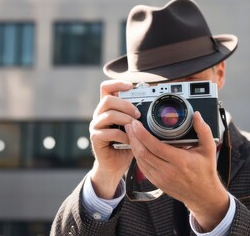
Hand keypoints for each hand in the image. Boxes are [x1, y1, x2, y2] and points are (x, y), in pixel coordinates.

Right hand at [89, 80, 140, 198]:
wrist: (115, 165)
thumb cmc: (126, 144)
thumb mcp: (134, 127)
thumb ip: (138, 116)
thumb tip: (153, 103)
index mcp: (108, 108)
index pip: (106, 88)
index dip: (117, 83)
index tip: (131, 86)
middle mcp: (99, 115)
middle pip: (107, 99)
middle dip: (125, 105)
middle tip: (138, 114)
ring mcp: (96, 126)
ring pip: (108, 114)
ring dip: (125, 119)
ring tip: (135, 127)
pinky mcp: (96, 138)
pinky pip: (109, 132)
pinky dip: (123, 136)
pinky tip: (130, 141)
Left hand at [125, 112, 228, 231]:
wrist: (203, 194)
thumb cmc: (205, 170)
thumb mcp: (209, 149)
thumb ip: (203, 131)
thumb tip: (196, 115)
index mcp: (180, 161)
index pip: (155, 146)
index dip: (142, 134)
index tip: (136, 124)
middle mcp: (168, 171)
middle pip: (143, 153)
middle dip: (133, 137)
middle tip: (130, 125)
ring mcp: (161, 178)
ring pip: (140, 160)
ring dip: (133, 146)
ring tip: (131, 133)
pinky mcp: (157, 183)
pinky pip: (142, 168)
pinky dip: (137, 156)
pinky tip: (136, 147)